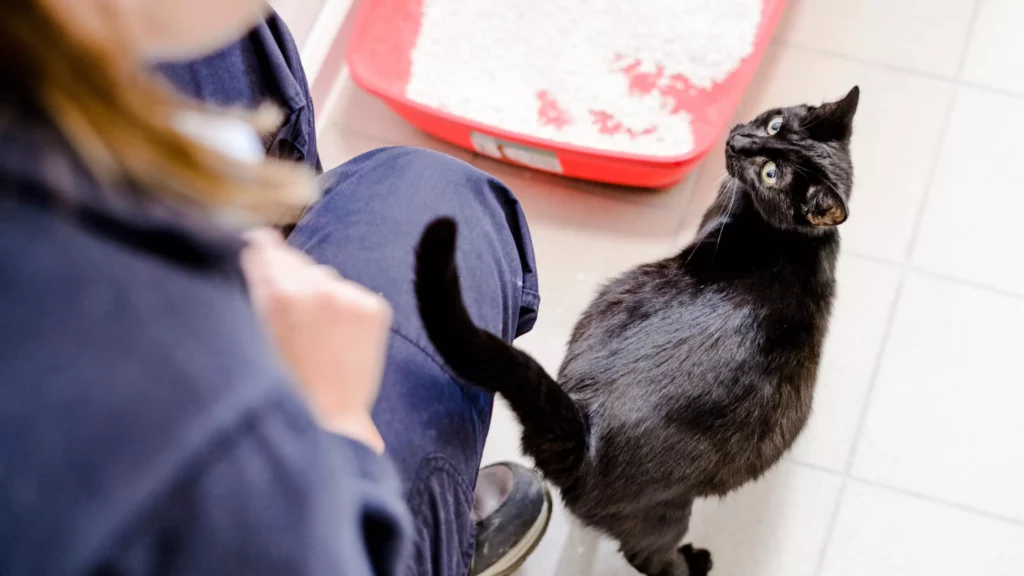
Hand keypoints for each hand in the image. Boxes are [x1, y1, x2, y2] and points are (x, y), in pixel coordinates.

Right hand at [241, 229, 391, 452]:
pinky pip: (352, 293)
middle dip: (290, 282)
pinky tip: (336, 343)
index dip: (259, 257)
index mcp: (273, 292)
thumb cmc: (275, 388)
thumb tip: (257, 239)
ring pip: (324, 278)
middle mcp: (313, 287)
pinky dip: (345, 311)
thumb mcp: (245, 335)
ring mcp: (347, 297)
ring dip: (318, 296)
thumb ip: (250, 288)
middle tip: (287, 323)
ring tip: (312, 339)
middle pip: (295, 262)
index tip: (258, 266)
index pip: (262, 246)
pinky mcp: (373, 308)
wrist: (324, 425)